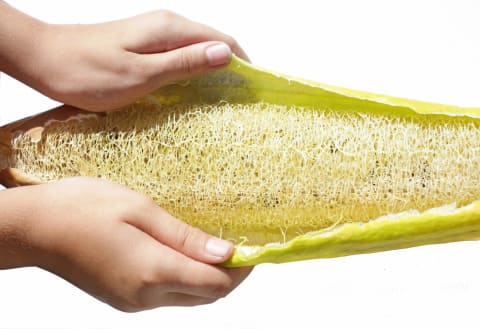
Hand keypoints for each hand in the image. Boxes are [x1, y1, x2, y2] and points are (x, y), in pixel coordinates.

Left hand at [0, 6, 248, 110]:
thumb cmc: (88, 72)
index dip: (243, 63)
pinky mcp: (144, 45)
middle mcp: (166, 26)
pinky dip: (192, 72)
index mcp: (170, 29)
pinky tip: (192, 92)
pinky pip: (179, 56)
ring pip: (196, 50)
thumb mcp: (141, 75)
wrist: (45, 60)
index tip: (253, 90)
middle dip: (231, 68)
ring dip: (212, 71)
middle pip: (212, 43)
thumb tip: (226, 54)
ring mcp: (154, 34)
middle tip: (240, 101)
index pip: (222, 40)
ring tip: (222, 100)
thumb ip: (184, 63)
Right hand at [1, 177, 251, 310]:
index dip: (241, 270)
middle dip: (228, 275)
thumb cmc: (84, 208)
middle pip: (205, 297)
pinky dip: (184, 279)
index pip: (215, 285)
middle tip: (238, 243)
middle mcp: (145, 297)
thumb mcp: (140, 210)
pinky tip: (183, 254)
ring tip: (213, 245)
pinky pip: (167, 295)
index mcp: (152, 272)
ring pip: (188, 298)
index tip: (254, 248)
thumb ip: (184, 236)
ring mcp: (132, 303)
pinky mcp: (122, 300)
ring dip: (207, 278)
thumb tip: (225, 252)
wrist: (35, 228)